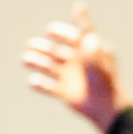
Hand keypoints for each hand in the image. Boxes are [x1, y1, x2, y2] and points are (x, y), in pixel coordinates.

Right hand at [23, 4, 130, 131]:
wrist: (107, 107)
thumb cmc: (105, 80)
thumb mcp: (98, 59)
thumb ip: (90, 43)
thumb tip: (85, 26)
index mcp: (88, 50)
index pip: (75, 35)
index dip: (63, 31)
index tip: (50, 29)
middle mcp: (77, 61)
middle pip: (56, 50)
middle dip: (43, 47)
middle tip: (31, 45)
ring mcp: (69, 76)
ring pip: (49, 66)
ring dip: (37, 61)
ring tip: (25, 58)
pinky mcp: (63, 91)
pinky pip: (48, 86)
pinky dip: (39, 83)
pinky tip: (33, 81)